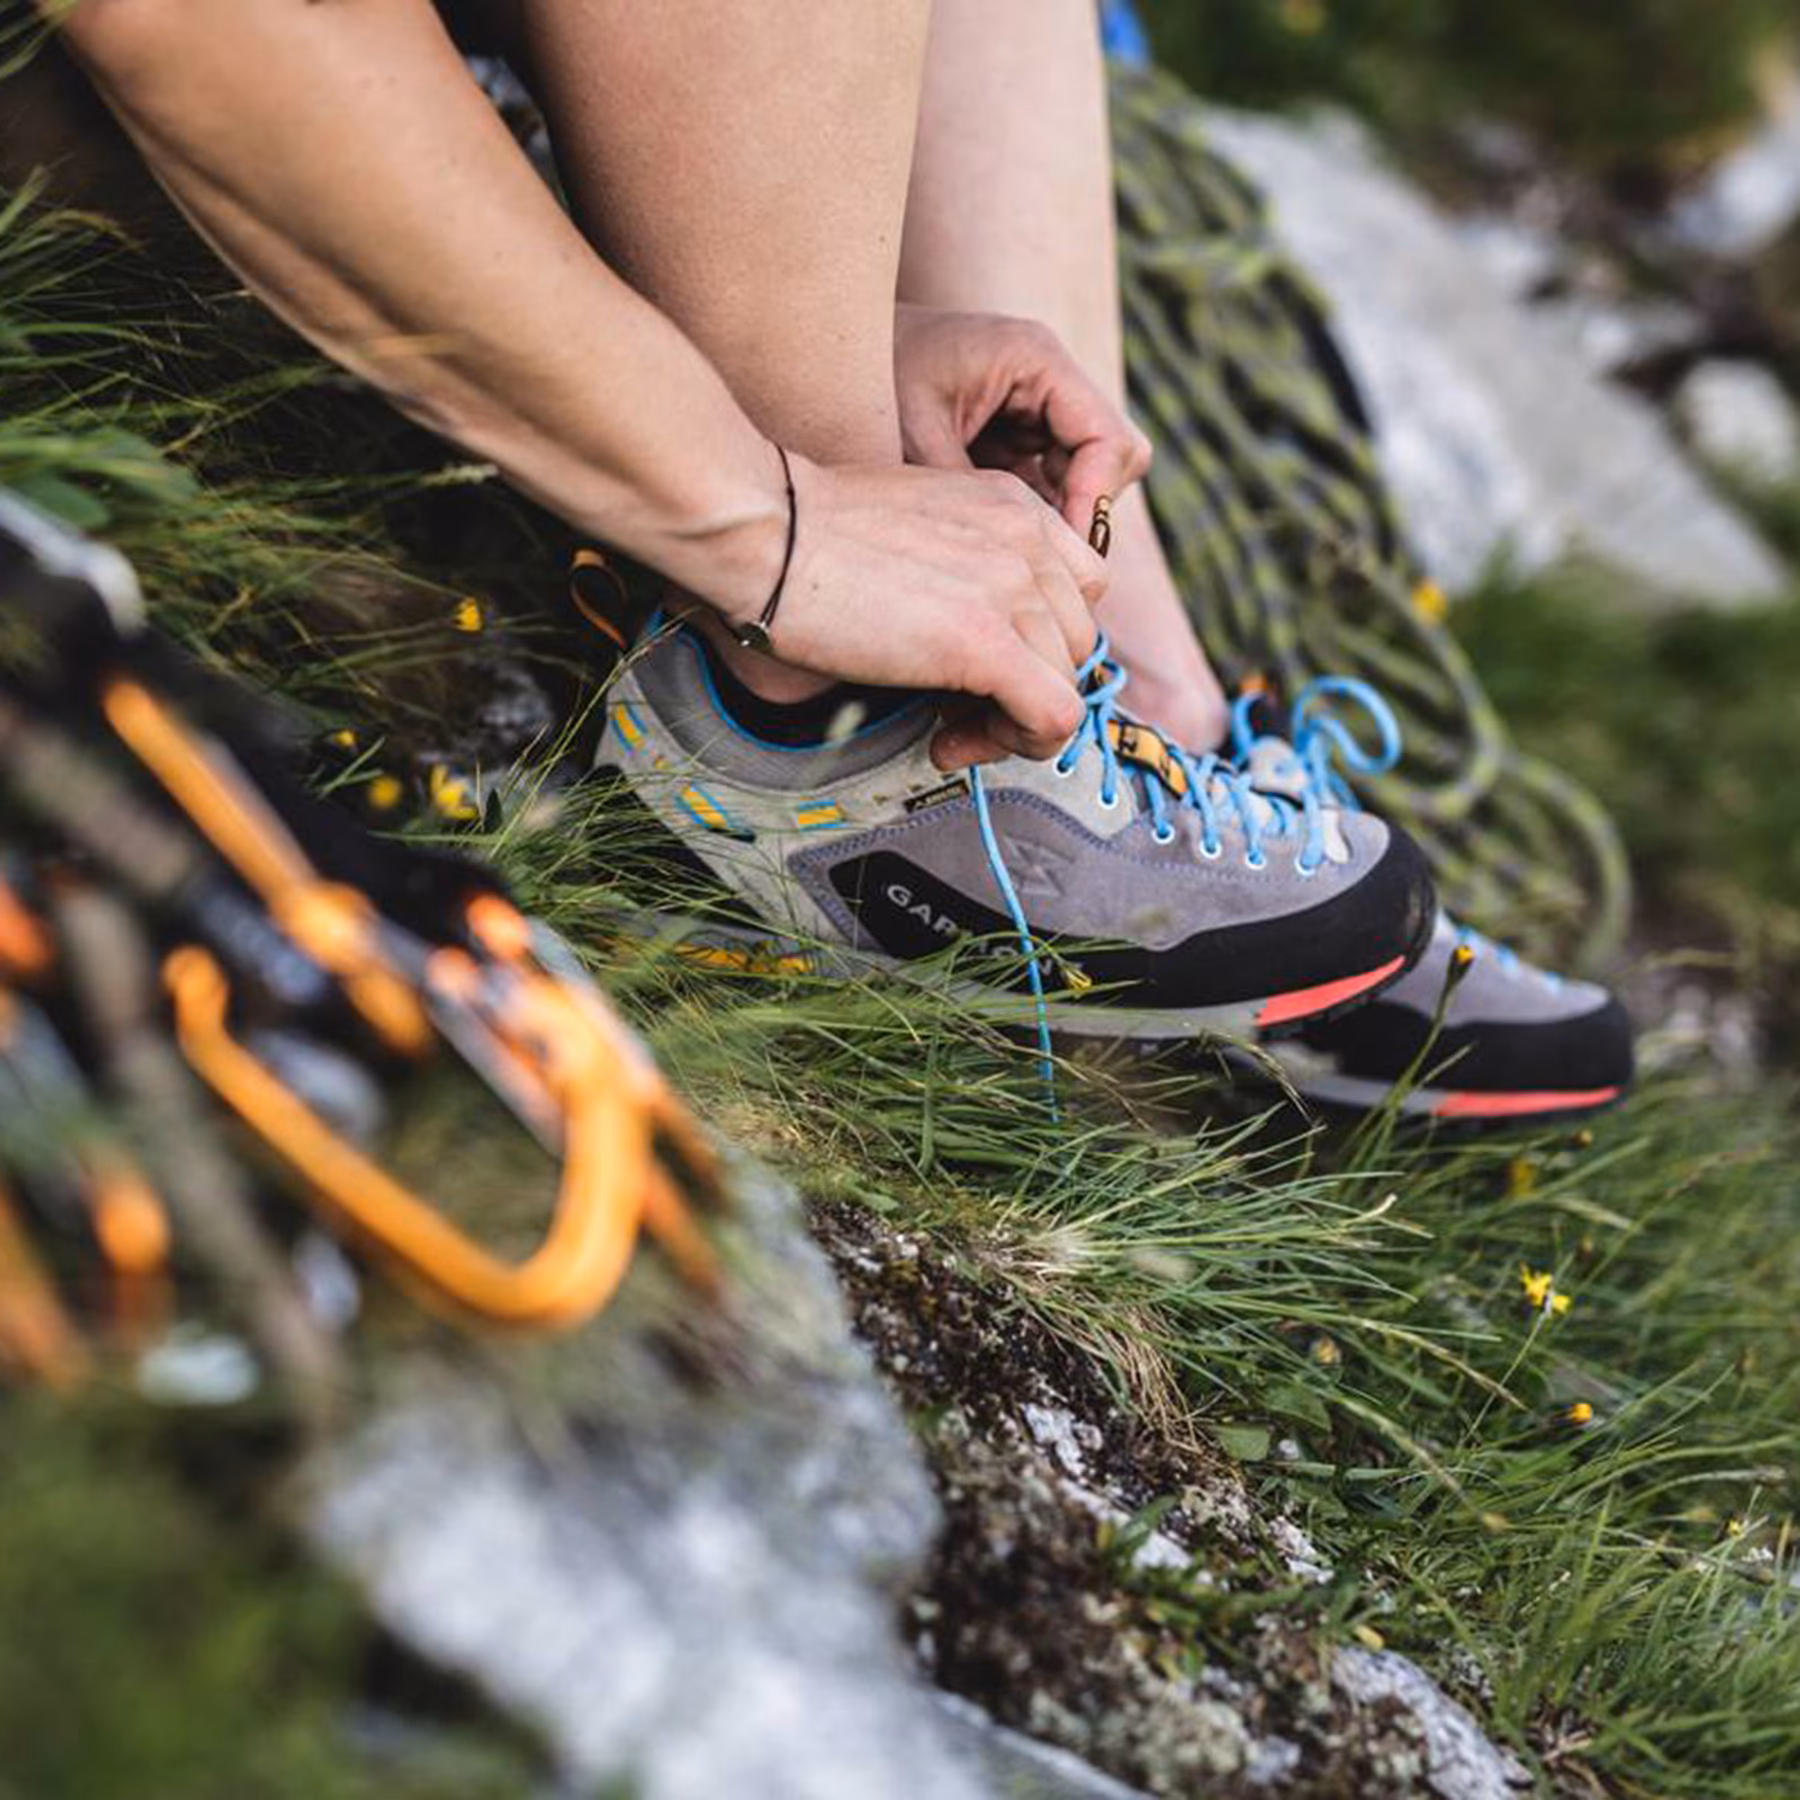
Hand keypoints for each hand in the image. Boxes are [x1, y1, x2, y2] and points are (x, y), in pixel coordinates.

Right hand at [701, 452, 1108, 767]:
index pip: (1075, 590)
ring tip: (948, 728)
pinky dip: (1018, 745)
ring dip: (1014, 720)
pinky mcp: (989, 643)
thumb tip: (968, 648)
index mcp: (1012, 507)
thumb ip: (961, 571)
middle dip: (1028, 685)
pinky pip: (1055, 716)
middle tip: (957, 710)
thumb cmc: (806, 532)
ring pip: (1070, 681)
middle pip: (1078, 640)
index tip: (978, 667)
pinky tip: (952, 742)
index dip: (1037, 641)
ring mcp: (1014, 590)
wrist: (766, 531)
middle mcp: (1028, 539)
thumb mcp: (915, 528)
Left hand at [893, 303, 1151, 539]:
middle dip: (1082, 511)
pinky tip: (992, 538)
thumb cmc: (870, 378)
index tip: (1061, 553)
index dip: (1093, 501)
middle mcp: (1050, 379)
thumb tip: (1017, 557)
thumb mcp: (915, 436)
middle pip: (1112, 461)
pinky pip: (1050, 485)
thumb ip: (971, 492)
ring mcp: (1038, 408)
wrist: (835, 352)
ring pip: (1086, 479)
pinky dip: (1033, 517)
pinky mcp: (1019, 435)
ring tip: (1007, 552)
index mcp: (1036, 359)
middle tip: (1038, 561)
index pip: (1109, 440)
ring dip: (1057, 518)